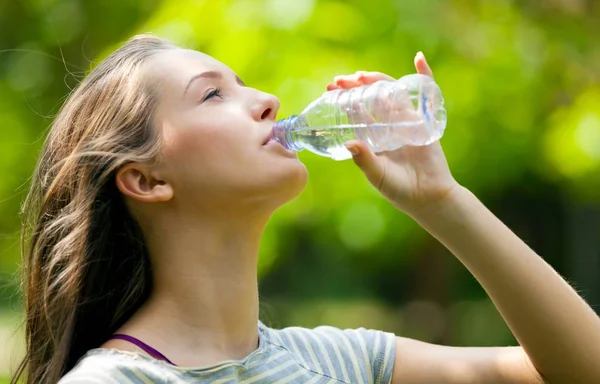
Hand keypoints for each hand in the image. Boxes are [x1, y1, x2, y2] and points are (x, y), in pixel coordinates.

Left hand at [327, 52, 458, 215]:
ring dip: (377, 80)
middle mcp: (388, 126)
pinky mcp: (424, 120)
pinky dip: (425, 75)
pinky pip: (426, 94)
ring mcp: (406, 121)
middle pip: (371, 98)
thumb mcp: (378, 175)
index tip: (330, 90)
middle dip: (355, 87)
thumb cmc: (400, 189)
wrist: (429, 197)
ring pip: (391, 93)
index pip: (356, 112)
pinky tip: (419, 58)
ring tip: (361, 75)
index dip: (343, 100)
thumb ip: (365, 160)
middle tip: (339, 80)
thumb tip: (349, 143)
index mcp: (373, 137)